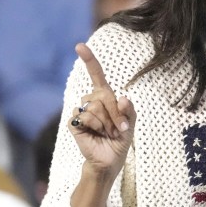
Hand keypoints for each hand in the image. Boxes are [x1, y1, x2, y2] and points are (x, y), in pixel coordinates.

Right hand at [68, 43, 135, 178]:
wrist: (109, 160)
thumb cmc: (119, 140)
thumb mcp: (131, 124)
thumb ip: (130, 110)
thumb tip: (123, 98)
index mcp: (105, 97)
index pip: (96, 74)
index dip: (89, 60)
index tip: (80, 46)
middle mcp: (91, 101)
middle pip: (104, 95)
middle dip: (116, 114)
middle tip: (118, 128)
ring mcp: (81, 111)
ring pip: (95, 106)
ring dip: (107, 122)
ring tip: (107, 132)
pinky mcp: (74, 122)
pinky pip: (86, 116)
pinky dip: (96, 126)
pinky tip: (96, 134)